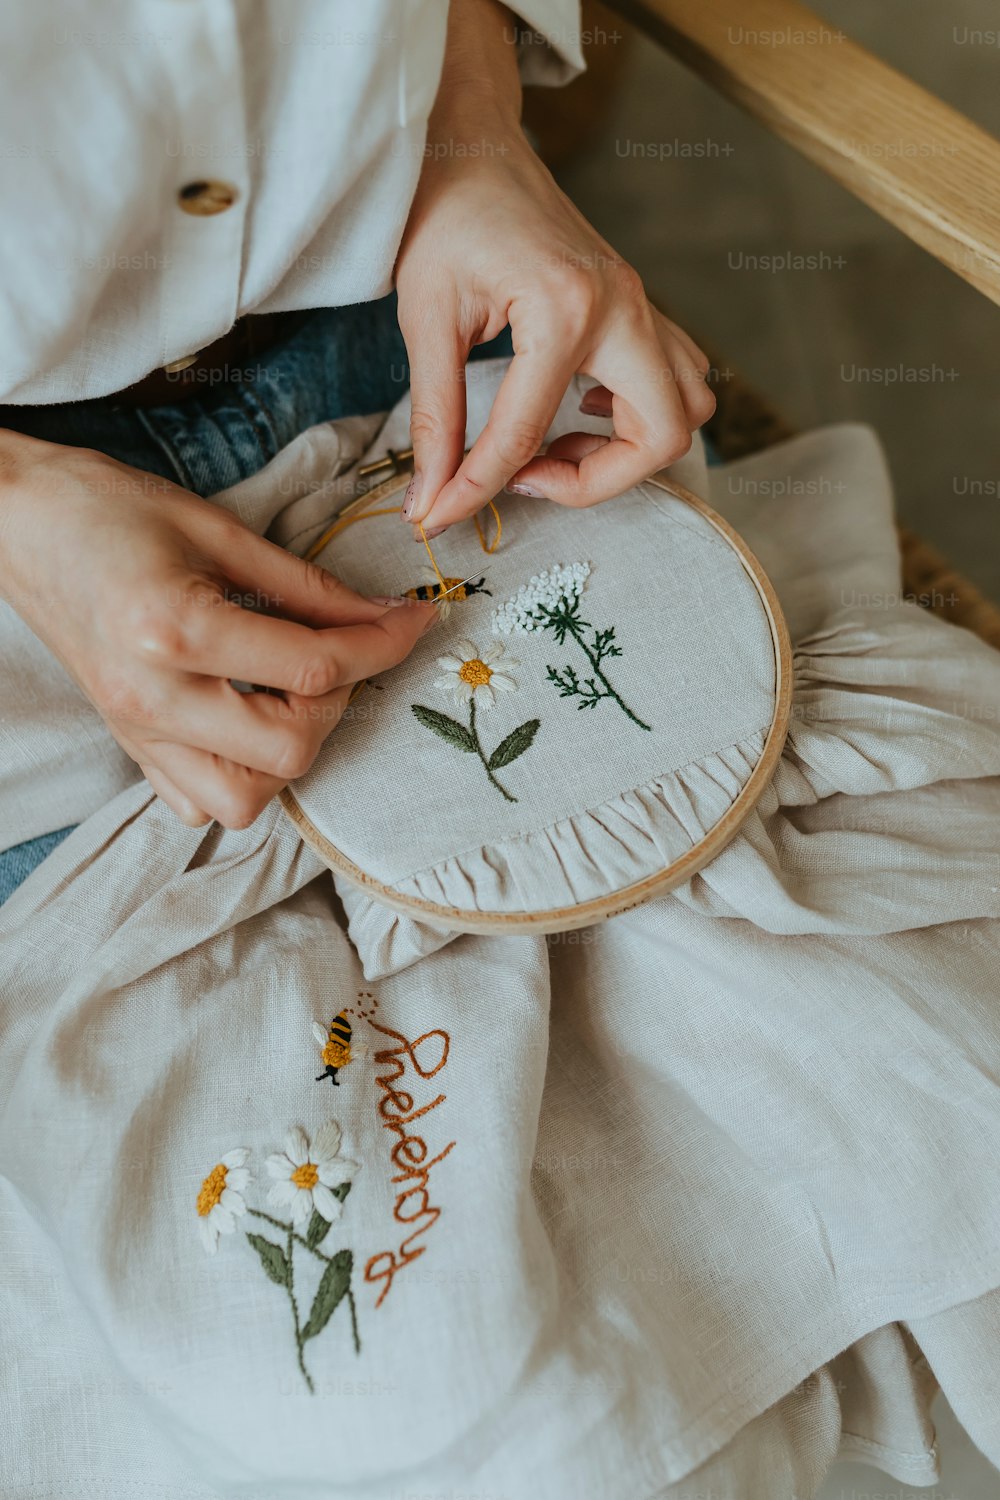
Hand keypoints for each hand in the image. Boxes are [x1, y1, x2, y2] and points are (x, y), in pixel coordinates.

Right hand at [0, 435, 434, 827]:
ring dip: (290, 752)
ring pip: (244, 800)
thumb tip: (380, 615)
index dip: (380, 646)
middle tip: (339, 652)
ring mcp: (135, 731)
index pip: (312, 668)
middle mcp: (153, 697)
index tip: (414, 621)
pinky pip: (198, 804)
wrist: (13, 522)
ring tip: (291, 692)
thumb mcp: (216, 527)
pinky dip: (240, 775)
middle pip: (288, 750)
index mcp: (175, 630)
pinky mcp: (127, 745)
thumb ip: (305, 584)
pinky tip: (247, 719)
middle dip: (337, 704)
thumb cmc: (105, 507)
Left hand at [394, 0, 714, 534]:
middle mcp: (623, 308)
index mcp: (566, 309)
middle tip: (532, 478)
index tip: (438, 516)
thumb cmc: (445, 216)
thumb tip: (429, 497)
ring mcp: (642, 305)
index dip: (477, 489)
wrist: (474, 144)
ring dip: (631, 448)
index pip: (526, 434)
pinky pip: (676, 378)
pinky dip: (638, 412)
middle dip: (601, 481)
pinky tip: (577, 409)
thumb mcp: (425, 318)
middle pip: (665, 435)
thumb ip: (435, 416)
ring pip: (688, 407)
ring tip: (556, 444)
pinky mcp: (639, 306)